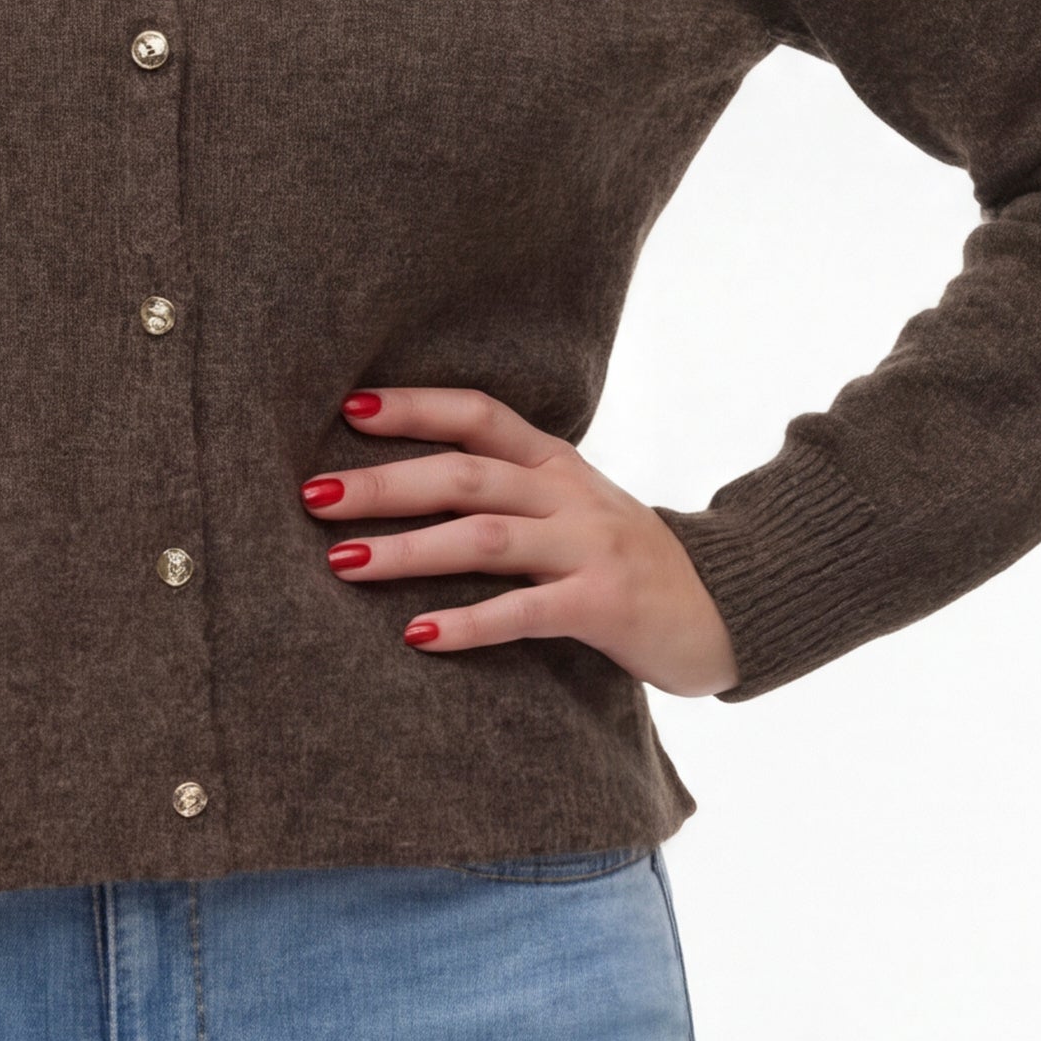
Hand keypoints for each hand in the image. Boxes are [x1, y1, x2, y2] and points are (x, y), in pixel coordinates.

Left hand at [302, 386, 739, 696]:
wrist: (729, 609)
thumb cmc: (627, 563)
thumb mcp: (575, 509)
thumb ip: (511, 492)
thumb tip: (405, 489)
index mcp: (557, 463)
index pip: (479, 415)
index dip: (415, 407)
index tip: (347, 409)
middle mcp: (570, 494)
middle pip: (466, 474)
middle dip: (385, 483)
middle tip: (311, 495)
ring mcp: (590, 547)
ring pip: (485, 538)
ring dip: (408, 550)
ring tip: (342, 563)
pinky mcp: (605, 604)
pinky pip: (525, 611)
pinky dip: (467, 622)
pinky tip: (415, 633)